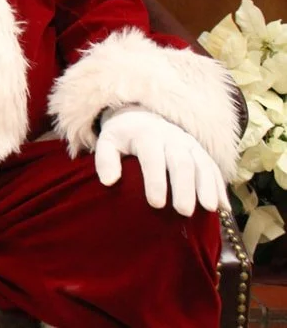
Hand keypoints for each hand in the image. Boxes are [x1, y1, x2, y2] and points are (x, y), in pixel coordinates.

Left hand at [95, 105, 228, 215]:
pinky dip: (219, 186)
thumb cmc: (122, 137)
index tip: (156, 204)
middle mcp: (172, 138)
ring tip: (210, 209)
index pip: (152, 158)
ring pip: (202, 163)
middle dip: (184, 187)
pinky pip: (213, 167)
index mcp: (147, 136)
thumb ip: (105, 159)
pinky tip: (223, 206)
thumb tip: (108, 181)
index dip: (155, 181)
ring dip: (208, 186)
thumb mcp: (107, 142)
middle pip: (181, 162)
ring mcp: (189, 143)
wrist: (142, 117)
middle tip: (184, 212)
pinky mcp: (200, 151)